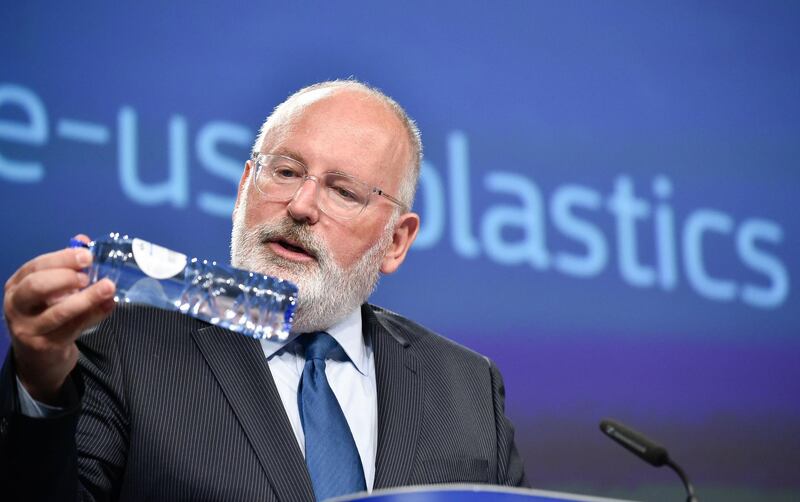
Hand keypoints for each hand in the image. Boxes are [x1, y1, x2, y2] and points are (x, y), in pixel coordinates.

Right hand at [3, 235, 115, 404]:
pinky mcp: (45, 346)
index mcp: (17, 285)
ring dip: (87, 299)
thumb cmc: (46, 313)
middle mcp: (17, 305)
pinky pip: (74, 328)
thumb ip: (66, 266)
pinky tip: (109, 305)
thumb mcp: (51, 290)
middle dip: (66, 277)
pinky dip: (95, 315)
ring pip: (58, 312)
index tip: (86, 256)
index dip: (61, 259)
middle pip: (36, 286)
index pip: (35, 267)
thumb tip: (82, 240)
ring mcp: (29, 328)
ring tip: (108, 288)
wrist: (38, 357)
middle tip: (89, 275)